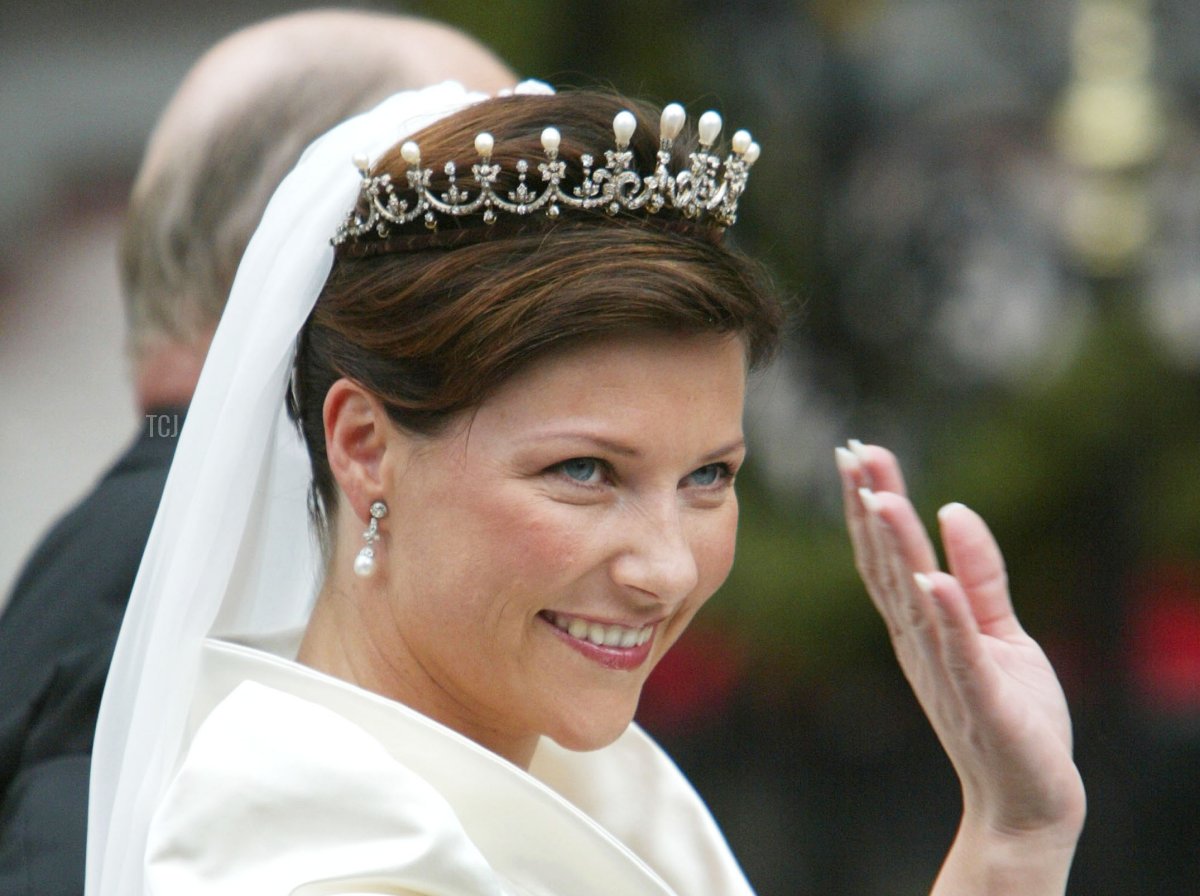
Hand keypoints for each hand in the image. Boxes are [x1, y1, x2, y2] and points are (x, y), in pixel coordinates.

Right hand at [836, 441, 1084, 893]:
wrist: (1027, 798)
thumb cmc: (1012, 715)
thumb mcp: (999, 630)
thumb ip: (979, 574)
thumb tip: (955, 509)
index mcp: (919, 624)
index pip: (885, 554)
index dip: (869, 503)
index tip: (856, 453)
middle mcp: (919, 641)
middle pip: (887, 564)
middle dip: (871, 508)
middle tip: (853, 453)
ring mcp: (945, 669)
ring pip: (914, 600)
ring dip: (894, 550)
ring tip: (880, 498)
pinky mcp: (981, 698)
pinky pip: (959, 651)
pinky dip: (945, 614)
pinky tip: (932, 577)